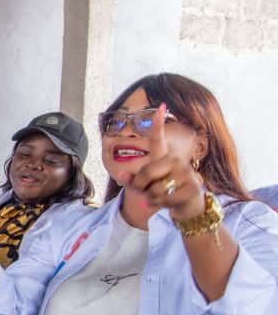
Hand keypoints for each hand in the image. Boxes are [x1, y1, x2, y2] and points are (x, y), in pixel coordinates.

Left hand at [126, 105, 204, 219]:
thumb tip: (120, 173)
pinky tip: (171, 204)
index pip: (157, 139)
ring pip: (155, 189)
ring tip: (163, 198)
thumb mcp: (145, 187)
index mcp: (163, 157)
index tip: (160, 105)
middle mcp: (175, 160)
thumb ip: (132, 181)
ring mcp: (186, 172)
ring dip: (152, 199)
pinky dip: (162, 206)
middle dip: (140, 187)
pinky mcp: (193, 187)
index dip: (157, 123)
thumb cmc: (164, 194)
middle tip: (148, 193)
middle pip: (146, 173)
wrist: (188, 209)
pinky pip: (165, 199)